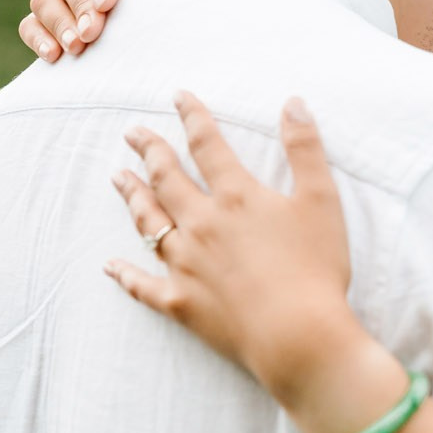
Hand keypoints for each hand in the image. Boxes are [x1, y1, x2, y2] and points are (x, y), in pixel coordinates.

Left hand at [105, 91, 361, 406]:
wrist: (298, 335)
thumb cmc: (316, 267)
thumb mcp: (322, 200)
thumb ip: (305, 149)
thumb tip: (292, 103)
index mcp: (235, 196)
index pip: (208, 145)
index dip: (193, 116)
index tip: (178, 97)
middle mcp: (201, 223)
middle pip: (167, 178)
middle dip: (149, 151)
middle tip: (132, 133)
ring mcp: (185, 264)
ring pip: (148, 222)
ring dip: (132, 197)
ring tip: (118, 178)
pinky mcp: (180, 302)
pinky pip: (142, 285)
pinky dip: (125, 274)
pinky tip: (110, 266)